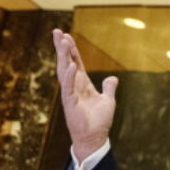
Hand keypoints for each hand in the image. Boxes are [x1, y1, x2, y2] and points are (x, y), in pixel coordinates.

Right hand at [52, 28, 117, 159]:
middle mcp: (74, 86)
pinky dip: (69, 76)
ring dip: (63, 56)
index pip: (75, 62)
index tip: (66, 35)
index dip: (72, 49)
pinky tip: (70, 65)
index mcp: (82, 84)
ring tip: (62, 41)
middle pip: (66, 62)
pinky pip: (68, 87)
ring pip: (64, 71)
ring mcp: (70, 93)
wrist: (94, 138)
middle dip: (62, 47)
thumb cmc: (99, 122)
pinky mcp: (69, 103)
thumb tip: (113, 78)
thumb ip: (109, 88)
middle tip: (57, 31)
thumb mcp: (108, 101)